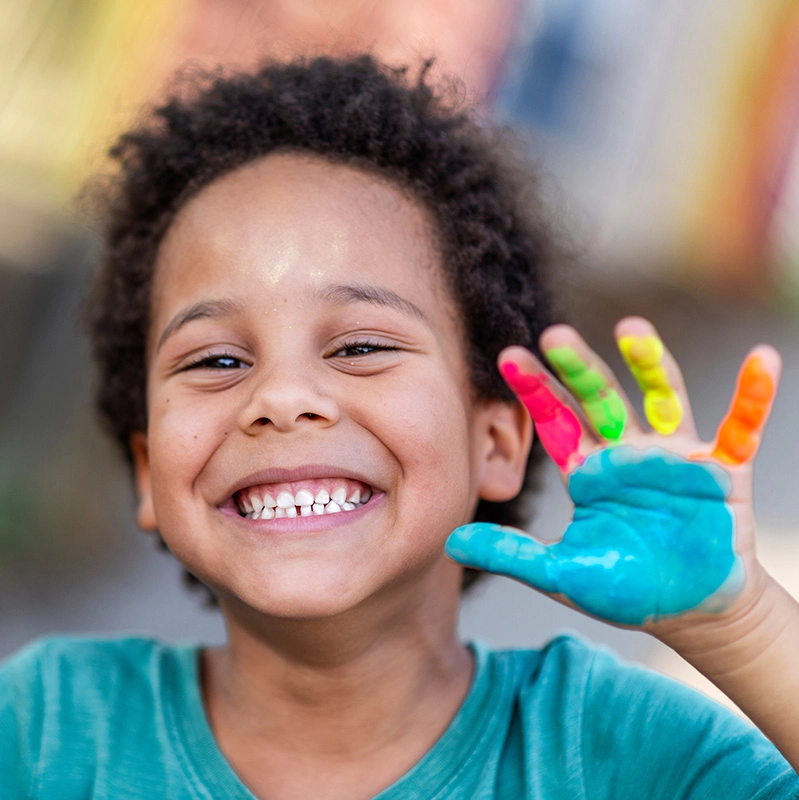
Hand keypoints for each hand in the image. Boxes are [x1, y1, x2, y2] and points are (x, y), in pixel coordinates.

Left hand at [446, 317, 780, 628]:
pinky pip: (741, 426)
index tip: (507, 356)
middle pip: (601, 398)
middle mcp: (627, 452)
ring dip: (650, 364)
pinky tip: (762, 360)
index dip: (534, 389)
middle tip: (555, 335)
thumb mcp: (562, 573)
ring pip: (663, 397)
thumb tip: (452, 541)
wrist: (690, 614)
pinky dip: (752, 396)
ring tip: (632, 329)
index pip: (556, 420)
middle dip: (580, 368)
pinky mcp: (722, 470)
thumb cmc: (626, 588)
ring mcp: (674, 456)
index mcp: (589, 470)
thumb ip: (512, 554)